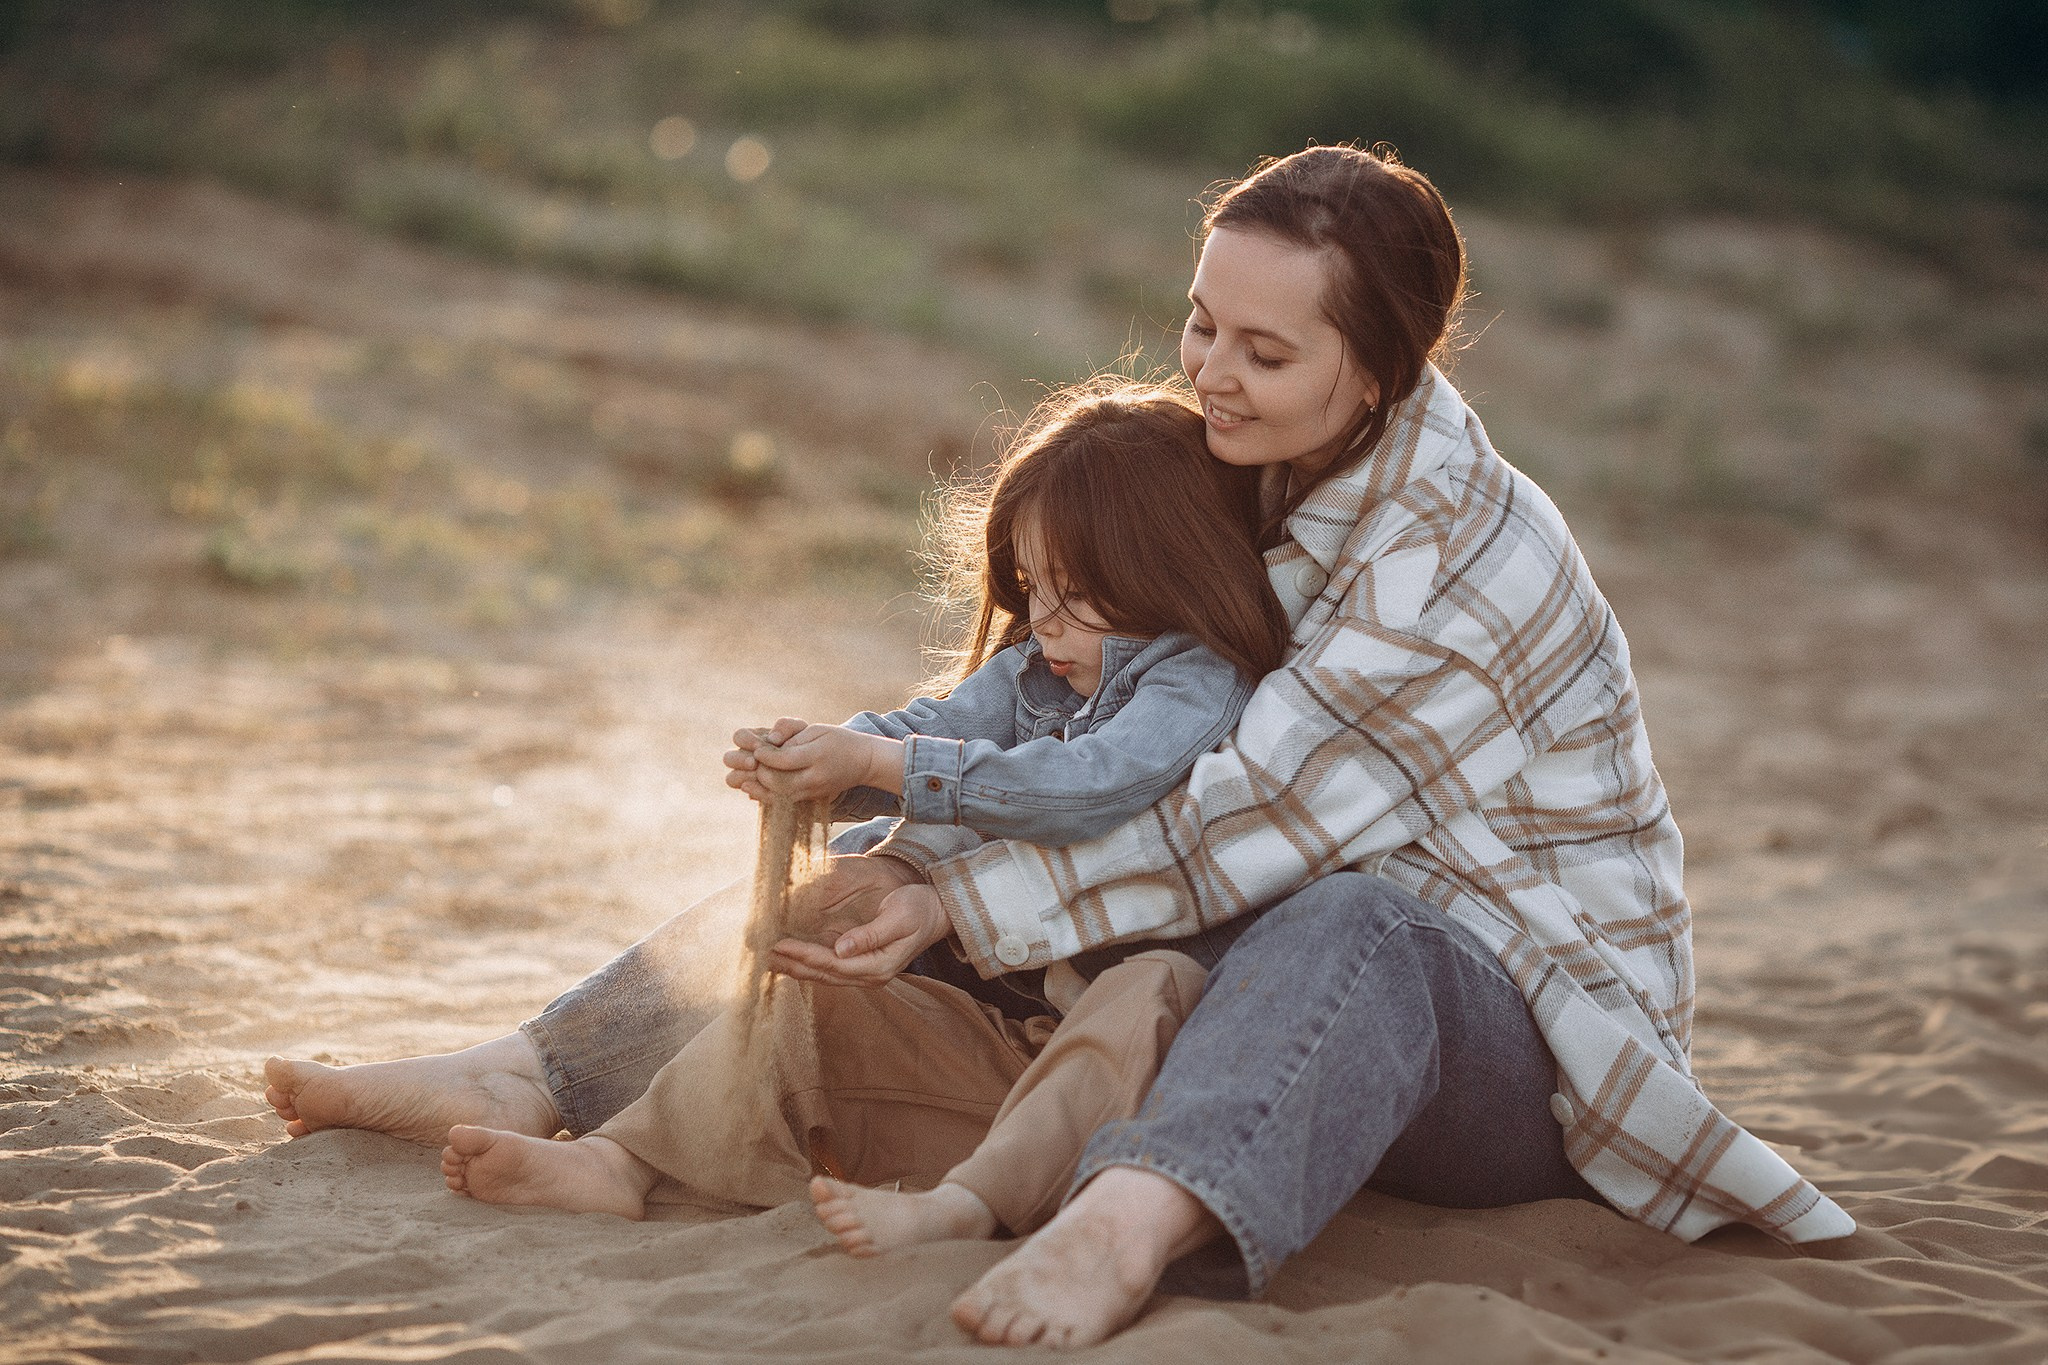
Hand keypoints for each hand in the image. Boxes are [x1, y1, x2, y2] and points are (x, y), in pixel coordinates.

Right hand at [723, 717, 807, 800]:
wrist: (813, 768)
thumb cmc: (804, 744)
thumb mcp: (800, 731)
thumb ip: (787, 726)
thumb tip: (772, 738)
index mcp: (753, 739)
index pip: (739, 736)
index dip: (745, 740)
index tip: (758, 745)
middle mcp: (746, 757)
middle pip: (729, 758)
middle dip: (739, 760)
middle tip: (754, 763)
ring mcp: (748, 776)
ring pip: (731, 778)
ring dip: (741, 777)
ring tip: (758, 775)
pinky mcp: (756, 792)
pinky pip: (747, 793)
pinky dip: (754, 791)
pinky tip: (765, 789)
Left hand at [750, 724, 900, 802]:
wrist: (864, 762)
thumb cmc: (839, 740)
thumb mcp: (817, 730)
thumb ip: (793, 738)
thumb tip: (770, 748)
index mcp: (817, 756)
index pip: (784, 760)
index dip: (766, 756)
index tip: (756, 749)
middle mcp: (815, 777)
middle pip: (780, 782)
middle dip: (761, 774)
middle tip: (751, 764)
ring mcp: (814, 791)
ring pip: (781, 797)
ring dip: (761, 790)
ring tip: (747, 782)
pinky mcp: (812, 799)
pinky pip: (787, 802)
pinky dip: (770, 797)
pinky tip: (758, 790)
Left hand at [770, 857, 945, 986]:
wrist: (937, 914)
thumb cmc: (919, 909)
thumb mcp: (899, 917)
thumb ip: (871, 934)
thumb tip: (842, 947)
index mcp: (879, 966)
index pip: (833, 964)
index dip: (805, 955)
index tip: (780, 944)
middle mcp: (870, 976)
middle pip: (823, 974)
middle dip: (791, 965)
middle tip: (761, 955)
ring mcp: (866, 974)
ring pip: (823, 975)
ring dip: (794, 967)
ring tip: (766, 959)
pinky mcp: (861, 966)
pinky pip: (828, 969)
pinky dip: (807, 963)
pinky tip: (789, 958)